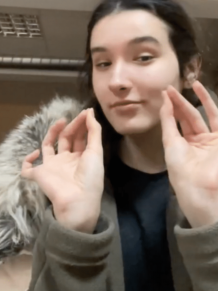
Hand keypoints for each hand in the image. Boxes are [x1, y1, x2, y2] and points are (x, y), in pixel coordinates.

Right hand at [21, 109, 103, 233]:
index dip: (83, 125)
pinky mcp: (39, 174)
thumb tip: (90, 112)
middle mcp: (67, 160)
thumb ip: (94, 131)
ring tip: (61, 122)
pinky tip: (36, 152)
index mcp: (82, 157)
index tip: (86, 112)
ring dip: (52, 133)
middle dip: (72, 126)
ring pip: (48, 147)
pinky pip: (27, 168)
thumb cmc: (90, 176)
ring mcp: (52, 167)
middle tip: (76, 116)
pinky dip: (28, 159)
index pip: (80, 137)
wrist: (77, 199)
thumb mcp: (96, 151)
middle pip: (66, 139)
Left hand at [160, 81, 217, 227]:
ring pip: (216, 117)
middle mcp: (204, 141)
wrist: (198, 185)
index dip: (175, 106)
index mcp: (189, 142)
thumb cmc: (182, 167)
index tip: (166, 92)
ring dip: (208, 101)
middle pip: (195, 116)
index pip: (182, 120)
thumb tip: (165, 99)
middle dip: (185, 102)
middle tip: (175, 87)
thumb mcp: (170, 142)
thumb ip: (168, 120)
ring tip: (197, 85)